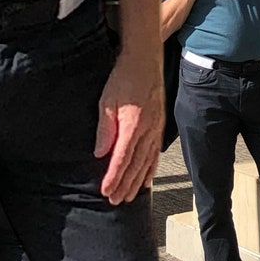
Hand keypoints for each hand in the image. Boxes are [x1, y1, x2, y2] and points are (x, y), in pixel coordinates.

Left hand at [94, 54, 164, 204]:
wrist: (144, 59)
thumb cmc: (124, 77)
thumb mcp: (106, 101)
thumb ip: (105, 129)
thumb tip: (100, 153)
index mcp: (133, 125)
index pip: (122, 159)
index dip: (114, 178)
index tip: (106, 192)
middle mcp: (147, 130)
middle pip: (136, 165)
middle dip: (125, 185)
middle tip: (116, 201)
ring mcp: (156, 127)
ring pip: (147, 161)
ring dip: (138, 181)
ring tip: (131, 196)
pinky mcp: (159, 123)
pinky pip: (155, 151)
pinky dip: (151, 168)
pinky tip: (148, 178)